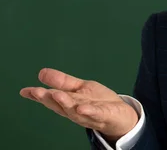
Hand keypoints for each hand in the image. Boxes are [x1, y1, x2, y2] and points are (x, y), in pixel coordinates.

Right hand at [20, 68, 138, 142]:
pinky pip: (95, 114)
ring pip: (74, 110)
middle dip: (48, 98)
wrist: (120, 115)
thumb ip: (62, 82)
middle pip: (60, 105)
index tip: (24, 91)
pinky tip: (81, 108)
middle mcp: (74, 110)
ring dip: (65, 103)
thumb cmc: (98, 102)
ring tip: (56, 94)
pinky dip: (88, 111)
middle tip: (37, 92)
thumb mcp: (80, 88)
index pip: (51, 98)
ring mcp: (88, 114)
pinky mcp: (103, 116)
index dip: (38, 95)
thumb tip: (41, 72)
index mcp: (68, 103)